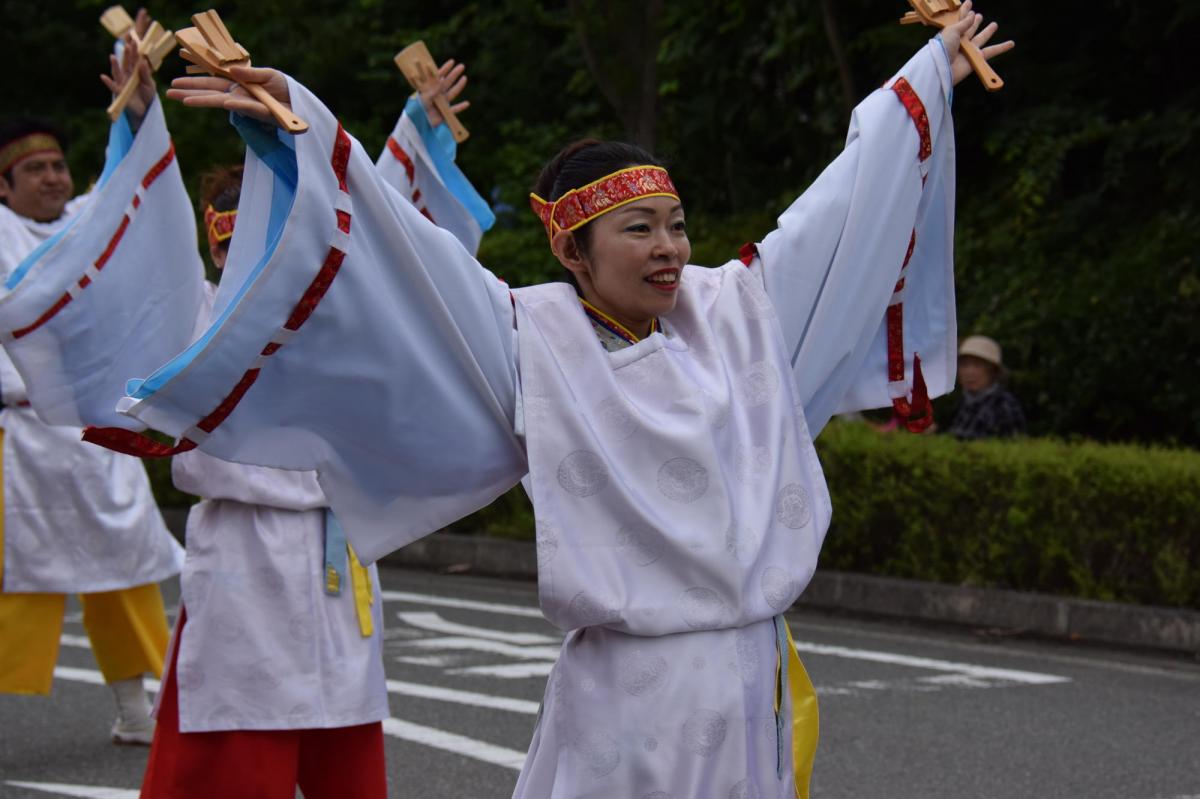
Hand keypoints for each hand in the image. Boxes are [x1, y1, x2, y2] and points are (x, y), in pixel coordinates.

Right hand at [99, 11, 155, 125]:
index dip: (135, 51)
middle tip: (127, 45)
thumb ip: (145, 75)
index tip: (135, 41)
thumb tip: (143, 62)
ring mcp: (122, 83)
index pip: (135, 60)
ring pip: (117, 72)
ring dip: (115, 65)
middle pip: (126, 63)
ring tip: (113, 57)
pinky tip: (103, 77)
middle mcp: (127, 75)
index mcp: (135, 72)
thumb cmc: (146, 96)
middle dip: (127, 55)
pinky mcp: (119, 92)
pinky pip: (112, 86)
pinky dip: (108, 82)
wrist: (144, 110)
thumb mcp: (150, 85)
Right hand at [167, 66, 291, 127]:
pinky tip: (225, 102)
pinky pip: (249, 107)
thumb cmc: (285, 90)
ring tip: (184, 101)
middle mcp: (239, 96)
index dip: (194, 82)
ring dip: (204, 100)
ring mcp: (248, 105)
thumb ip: (250, 73)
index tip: (176, 81)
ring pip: (222, 102)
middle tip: (169, 93)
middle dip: (189, 93)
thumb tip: (231, 69)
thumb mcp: (268, 75)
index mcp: (238, 86)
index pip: (212, 83)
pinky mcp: (262, 113)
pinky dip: (238, 104)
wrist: (302, 105)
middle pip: (210, 93)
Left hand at [419, 59, 468, 126]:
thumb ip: (433, 90)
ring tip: (465, 78)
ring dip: (459, 86)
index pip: (438, 77)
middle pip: (447, 82)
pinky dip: (460, 107)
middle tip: (461, 66)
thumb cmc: (418, 110)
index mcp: (430, 90)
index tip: (452, 61)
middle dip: (454, 74)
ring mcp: (442, 104)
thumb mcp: (424, 98)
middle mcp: (437, 95)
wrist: (418, 125)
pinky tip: (467, 103)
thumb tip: (441, 80)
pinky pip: (454, 110)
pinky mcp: (445, 114)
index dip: (445, 69)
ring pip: (453, 93)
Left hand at [938, 1, 1014, 85]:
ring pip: (981, 39)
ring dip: (987, 32)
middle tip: (979, 16)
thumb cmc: (942, 48)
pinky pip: (992, 52)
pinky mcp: (976, 59)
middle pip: (970, 29)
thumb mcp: (951, 31)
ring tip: (994, 25)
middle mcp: (960, 41)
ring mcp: (969, 51)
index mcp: (952, 33)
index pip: (960, 19)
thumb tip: (973, 15)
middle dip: (974, 22)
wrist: (941, 68)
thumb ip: (964, 23)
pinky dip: (1002, 48)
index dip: (964, 11)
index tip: (969, 2)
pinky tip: (1011, 43)